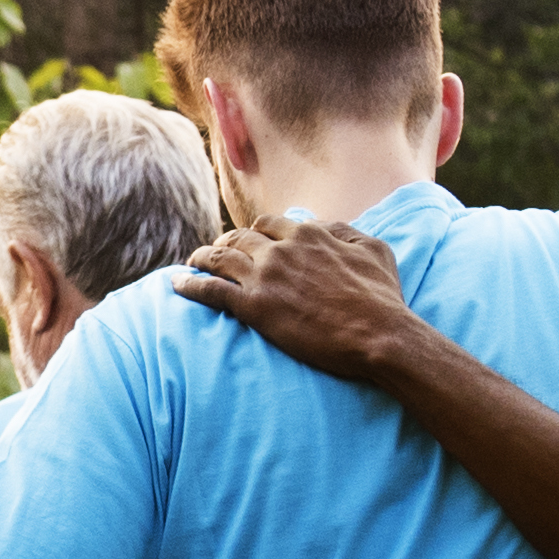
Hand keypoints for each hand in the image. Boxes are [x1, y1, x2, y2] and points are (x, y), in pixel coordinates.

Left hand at [174, 214, 429, 383]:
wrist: (377, 334)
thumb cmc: (382, 297)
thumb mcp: (374, 250)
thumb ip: (347, 232)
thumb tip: (327, 226)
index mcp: (307, 234)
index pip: (269, 223)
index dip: (255, 230)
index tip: (249, 239)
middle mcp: (280, 249)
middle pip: (239, 237)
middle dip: (225, 242)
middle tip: (216, 251)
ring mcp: (264, 276)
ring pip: (219, 258)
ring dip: (201, 257)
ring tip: (191, 262)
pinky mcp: (253, 306)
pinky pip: (209, 289)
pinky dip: (189, 284)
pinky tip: (176, 284)